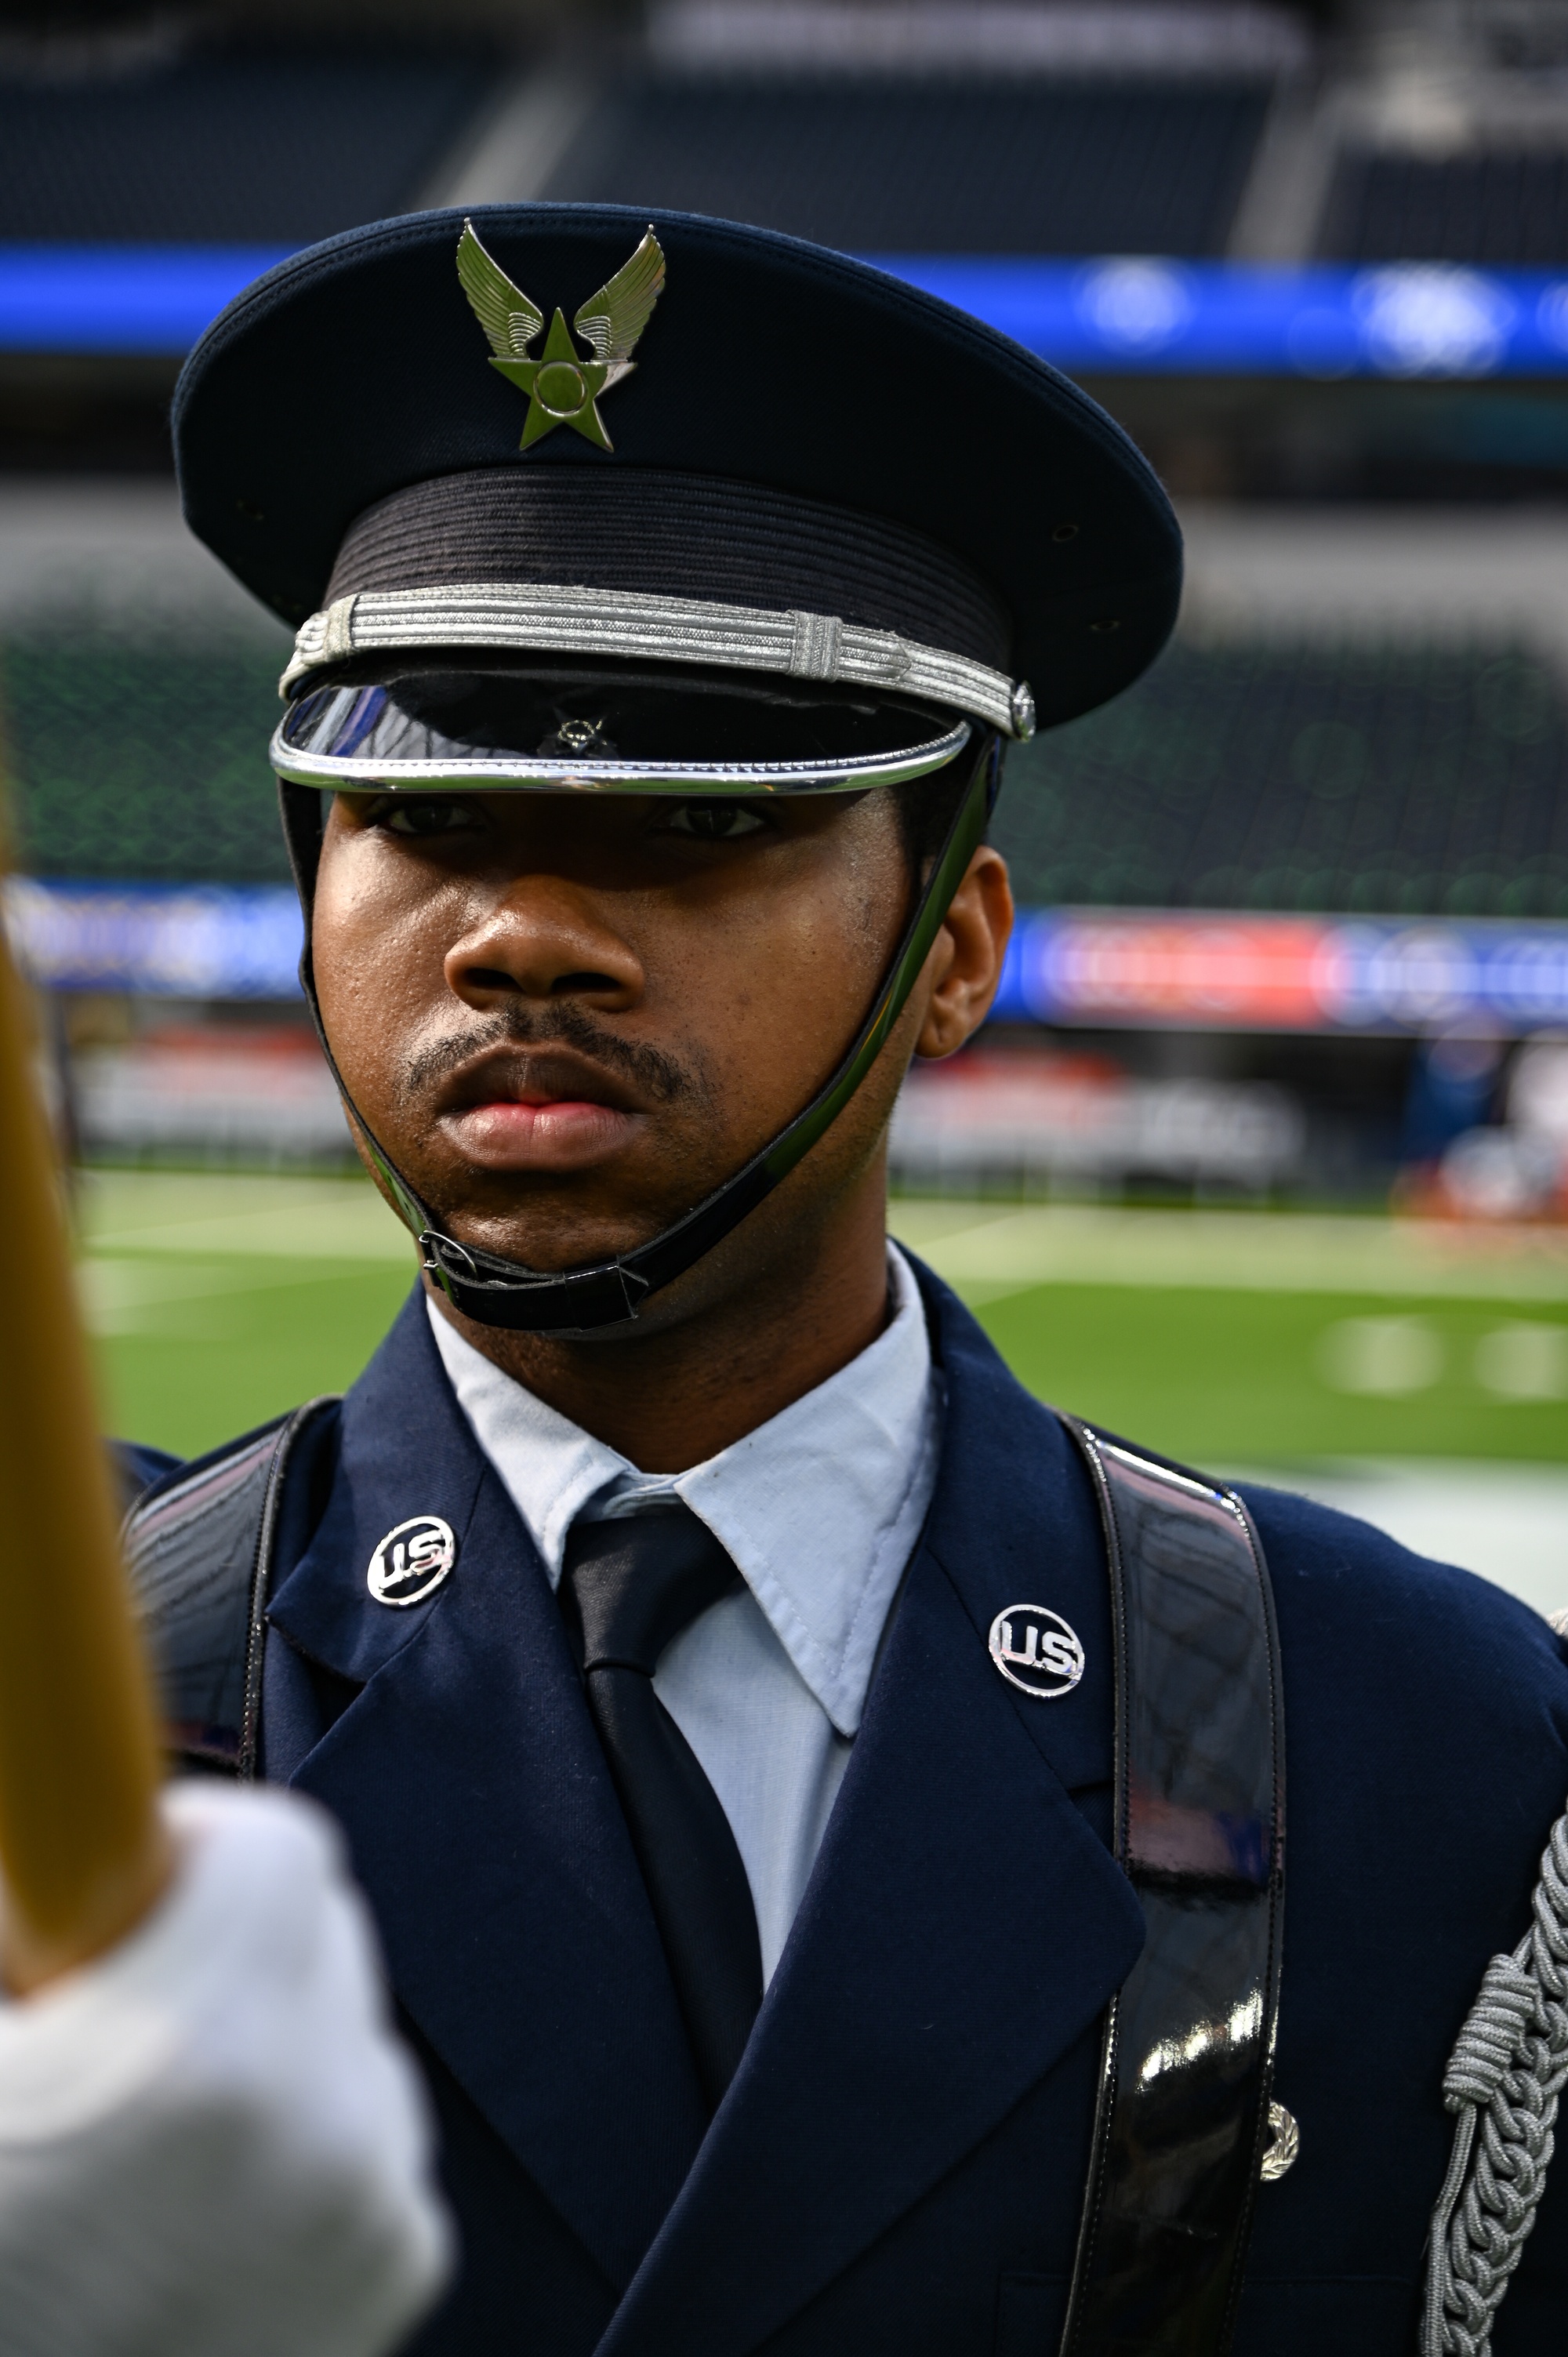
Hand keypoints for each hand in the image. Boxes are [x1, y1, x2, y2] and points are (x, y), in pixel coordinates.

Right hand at [0, 1782, 451, 2356]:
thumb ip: (14, 1938)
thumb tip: (37, 1859)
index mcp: (204, 2055)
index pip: (276, 1846)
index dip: (192, 1850)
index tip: (133, 1892)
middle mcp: (323, 2124)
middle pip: (319, 1927)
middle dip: (222, 1950)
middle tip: (115, 2030)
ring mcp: (375, 2202)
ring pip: (348, 2029)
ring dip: (268, 2050)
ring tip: (151, 2144)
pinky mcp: (402, 2265)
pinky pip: (370, 2132)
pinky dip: (303, 2147)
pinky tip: (201, 2214)